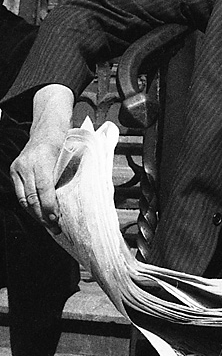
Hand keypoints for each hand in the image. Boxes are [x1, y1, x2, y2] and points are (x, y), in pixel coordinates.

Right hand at [10, 84, 73, 231]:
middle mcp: (28, 163)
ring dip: (35, 214)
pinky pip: (20, 194)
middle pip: (32, 197)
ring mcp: (19, 167)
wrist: (46, 128)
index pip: (44, 189)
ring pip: (24, 198)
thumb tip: (74, 204)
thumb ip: (69, 178)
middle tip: (55, 228)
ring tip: (47, 225)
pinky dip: (29, 206)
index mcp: (43, 158)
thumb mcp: (70, 157)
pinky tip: (38, 214)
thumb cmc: (63, 142)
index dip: (49, 207)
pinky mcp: (14, 170)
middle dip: (43, 215)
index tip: (56, 219)